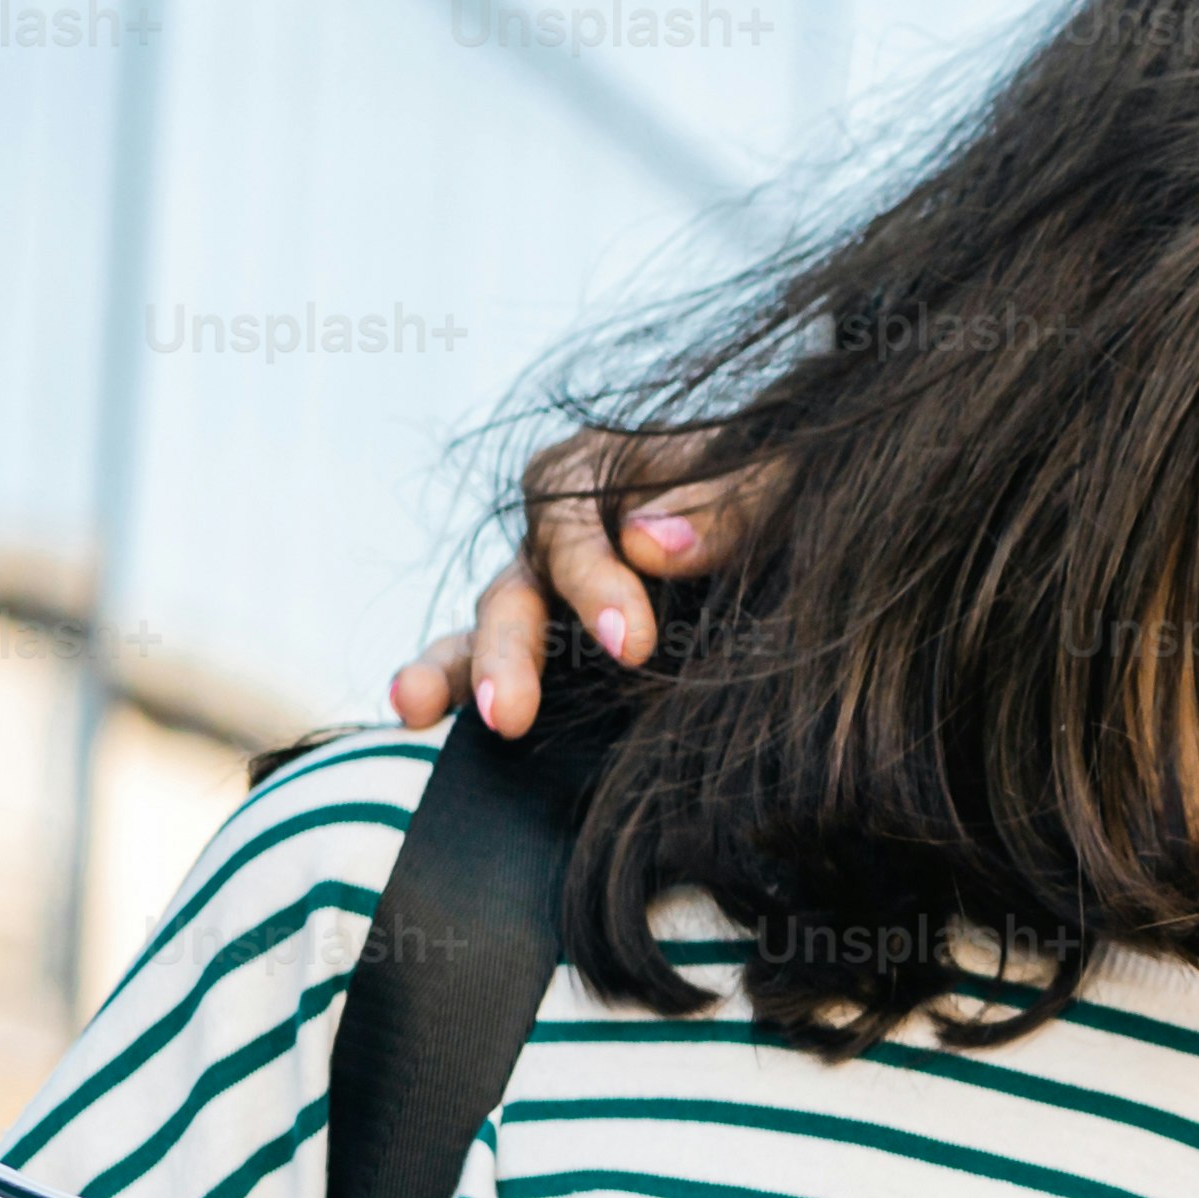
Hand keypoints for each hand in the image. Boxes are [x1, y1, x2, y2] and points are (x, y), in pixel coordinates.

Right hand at [387, 427, 757, 734]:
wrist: (786, 523)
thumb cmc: (777, 487)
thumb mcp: (773, 479)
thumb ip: (723, 506)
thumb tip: (649, 543)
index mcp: (589, 477)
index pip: (571, 530)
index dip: (594, 586)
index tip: (630, 643)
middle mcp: (553, 536)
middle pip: (515, 591)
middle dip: (510, 653)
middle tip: (510, 713)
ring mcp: (547, 595)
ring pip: (488, 632)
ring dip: (454, 672)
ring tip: (412, 707)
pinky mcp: (556, 649)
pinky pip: (493, 667)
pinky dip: (455, 690)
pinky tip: (417, 720)